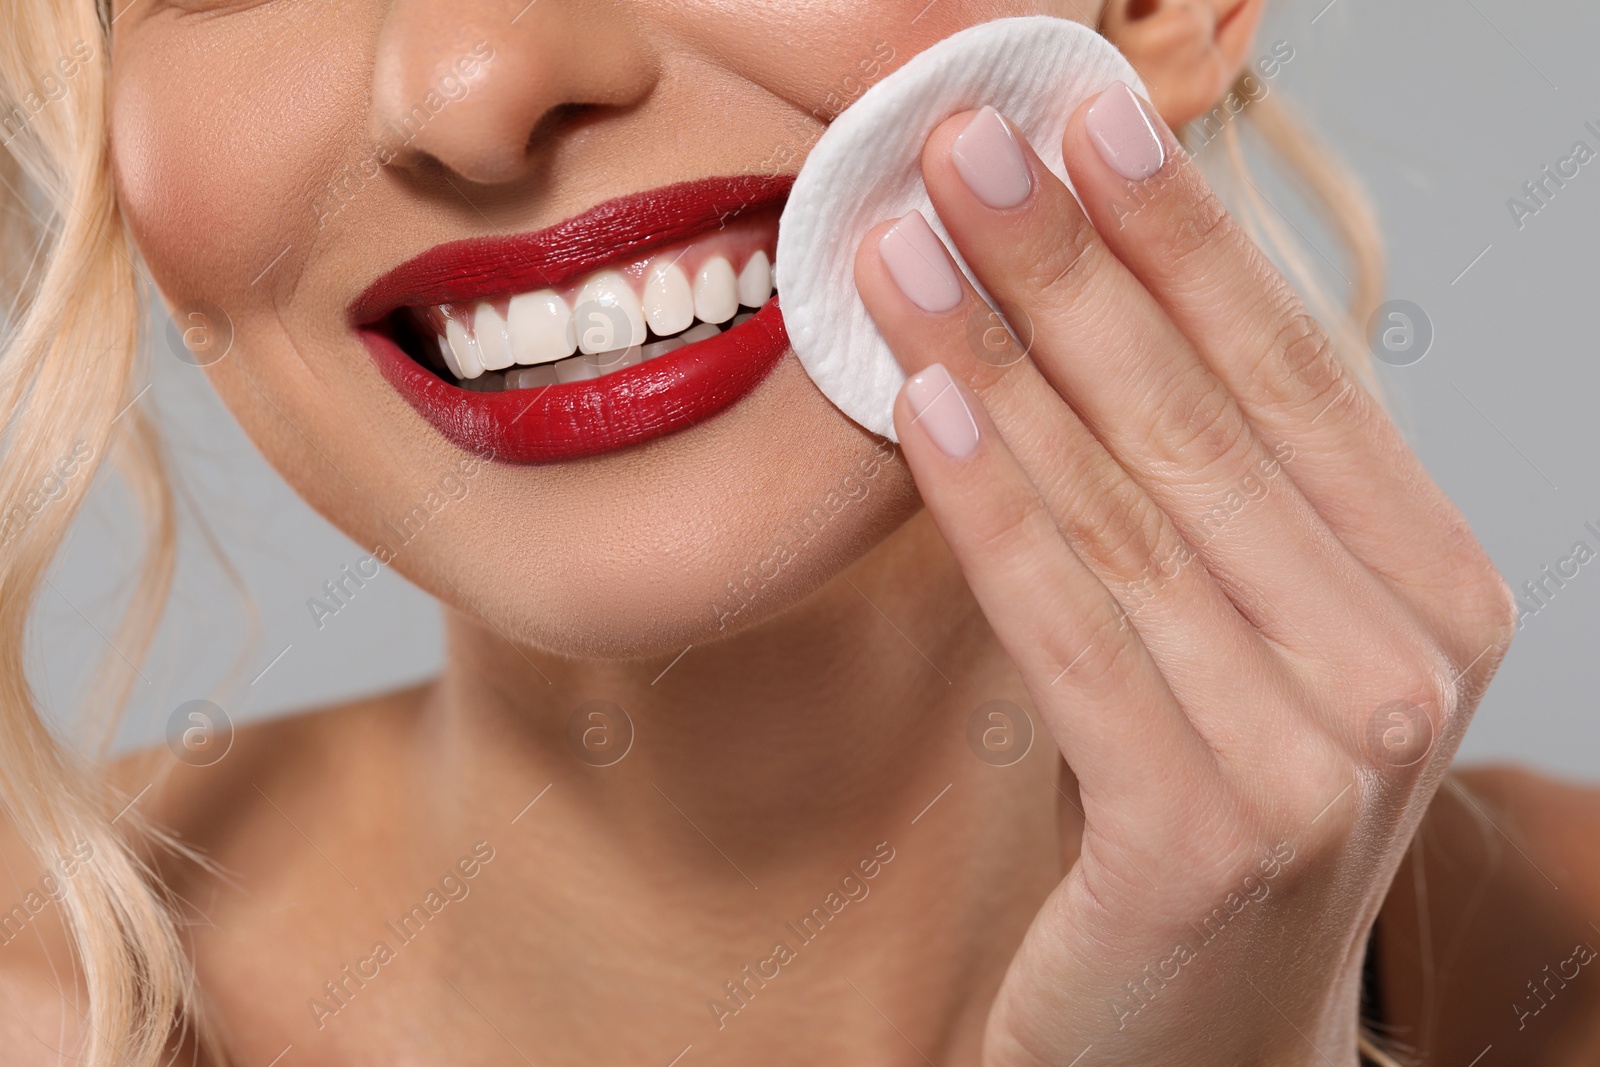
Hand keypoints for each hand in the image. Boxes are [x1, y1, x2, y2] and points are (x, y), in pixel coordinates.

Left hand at [853, 85, 1515, 1065]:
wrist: (1194, 1052)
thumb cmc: (1200, 825)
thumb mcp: (1234, 647)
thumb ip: (1199, 502)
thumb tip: (1078, 312)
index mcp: (1430, 591)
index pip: (1293, 372)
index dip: (1180, 236)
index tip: (1080, 124)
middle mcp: (1404, 662)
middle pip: (1208, 419)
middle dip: (1071, 267)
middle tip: (963, 148)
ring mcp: (1323, 754)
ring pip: (1130, 511)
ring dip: (1004, 361)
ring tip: (904, 253)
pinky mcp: (1211, 834)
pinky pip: (1076, 632)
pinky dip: (995, 513)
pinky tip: (925, 410)